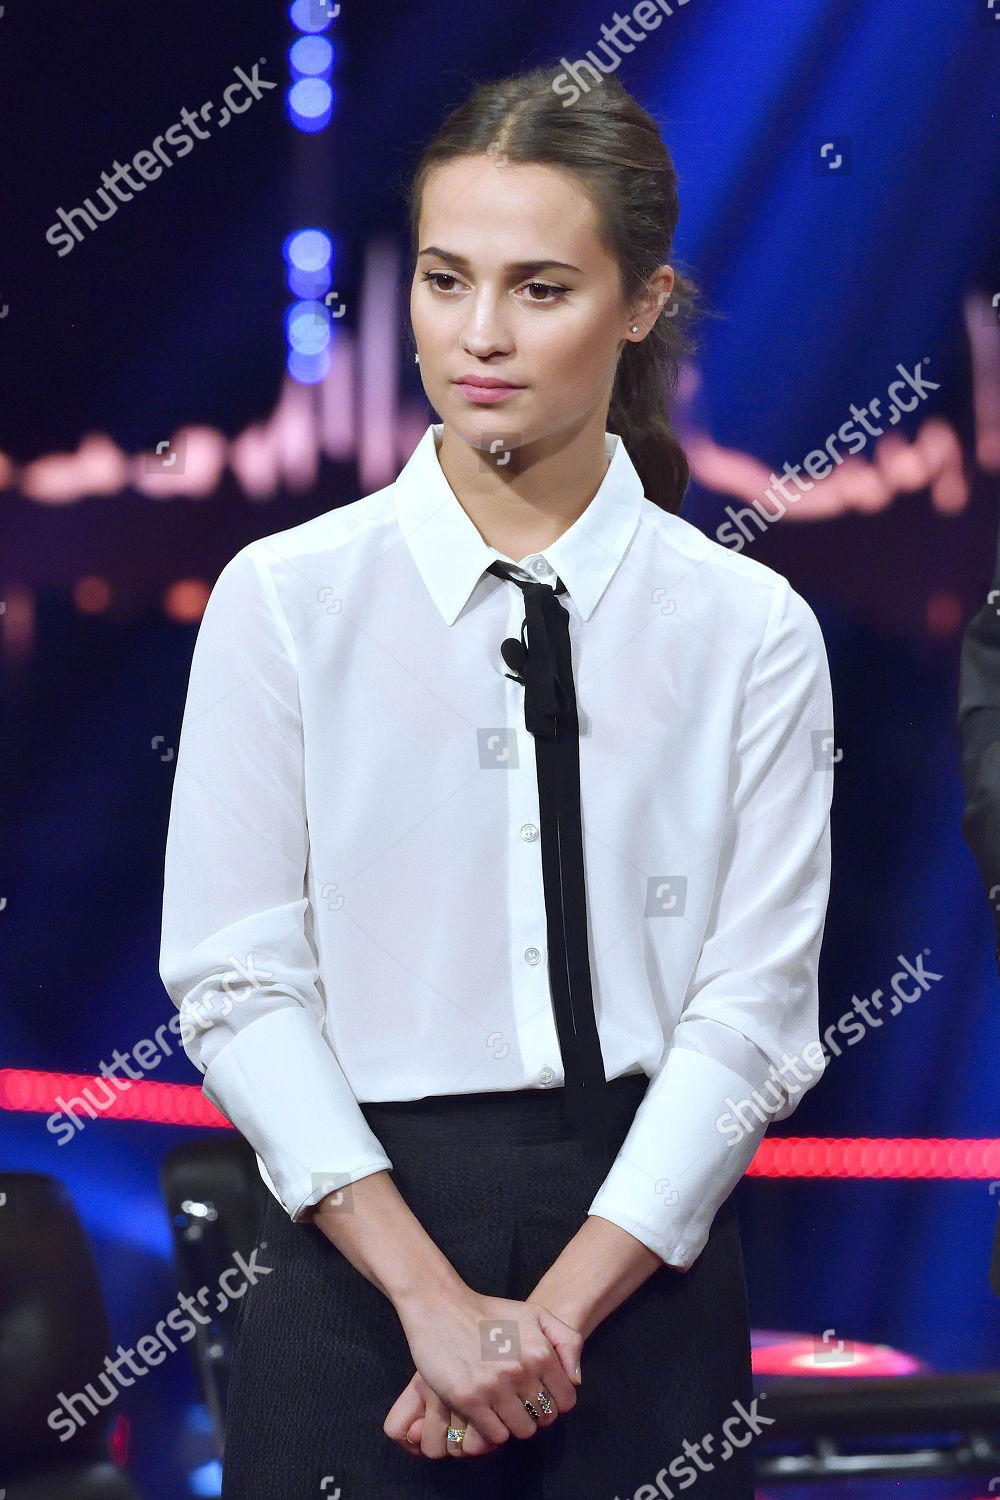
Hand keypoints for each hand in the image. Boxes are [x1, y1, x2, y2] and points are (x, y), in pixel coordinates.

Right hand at [390, 1287, 582, 1457]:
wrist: (441, 1307)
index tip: (538, 1394)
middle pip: (544, 1418)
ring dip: (513, 1423)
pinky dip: (492, 1429)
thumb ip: (566, 1341)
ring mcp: (494, 1387)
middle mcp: (521, 1371)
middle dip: (534, 1412)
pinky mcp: (468, 1400)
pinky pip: (495, 1435)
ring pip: (522, 1430)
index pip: (565, 1400)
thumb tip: (576, 1380)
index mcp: (540, 1351)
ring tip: (501, 1407)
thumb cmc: (489, 1314)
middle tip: (517, 1400)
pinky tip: (485, 1412)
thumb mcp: (534, 1314)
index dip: (554, 1400)